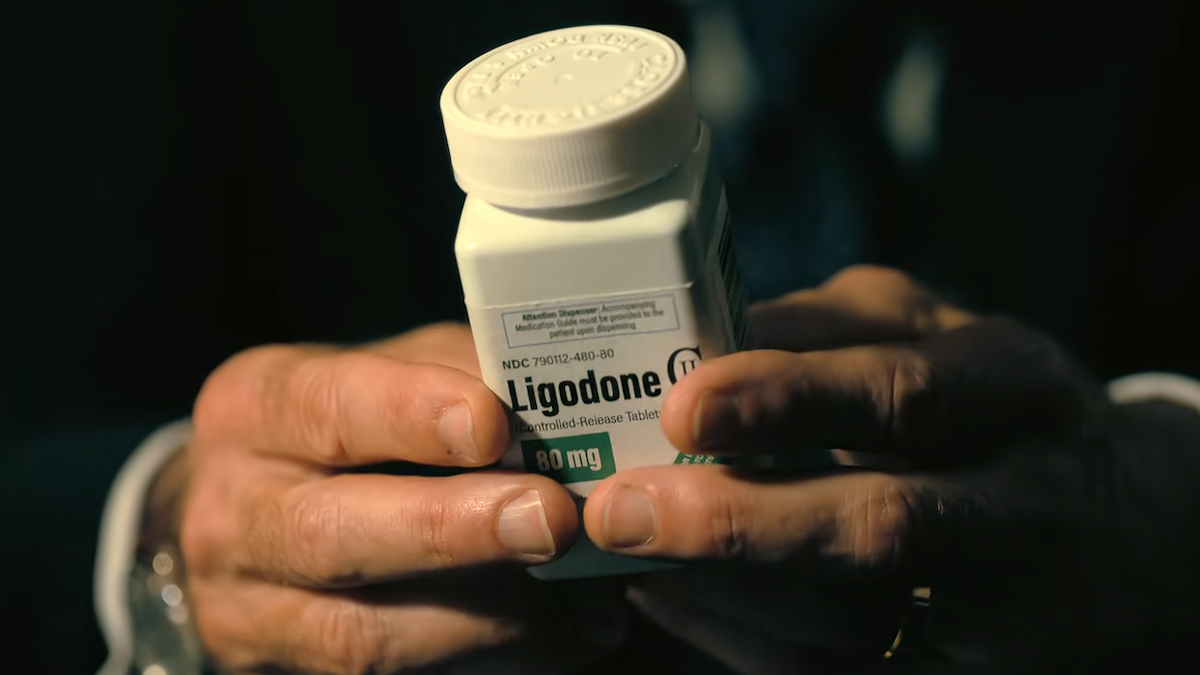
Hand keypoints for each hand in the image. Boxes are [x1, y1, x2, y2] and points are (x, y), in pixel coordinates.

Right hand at [176, 324, 626, 674]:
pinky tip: (566, 635)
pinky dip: (495, 660)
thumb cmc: (347, 428)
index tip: (491, 424)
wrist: (259, 521)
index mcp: (254, 411)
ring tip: (585, 597)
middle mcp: (234, 514)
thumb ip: (455, 376)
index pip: (327, 410)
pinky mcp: (289, 671)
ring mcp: (249, 610)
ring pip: (365, 634)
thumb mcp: (386, 373)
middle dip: (451, 530)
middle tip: (549, 520)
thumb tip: (552, 401)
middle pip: (332, 536)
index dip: (410, 416)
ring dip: (489, 618)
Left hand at [583, 266, 1199, 672]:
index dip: (789, 400)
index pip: (903, 394)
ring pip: (855, 621)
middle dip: (739, 523)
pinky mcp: (962, 671)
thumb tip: (692, 341)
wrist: (1114, 525)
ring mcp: (1004, 603)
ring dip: (722, 591)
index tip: (681, 406)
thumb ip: (823, 329)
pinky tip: (674, 596)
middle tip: (622, 511)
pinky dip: (743, 641)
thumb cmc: (989, 405)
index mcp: (1016, 388)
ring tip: (625, 550)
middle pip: (884, 526)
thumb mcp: (932, 334)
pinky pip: (841, 673)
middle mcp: (1025, 502)